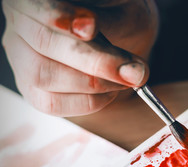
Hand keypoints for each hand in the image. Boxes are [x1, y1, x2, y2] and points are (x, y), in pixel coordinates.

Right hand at [2, 0, 158, 115]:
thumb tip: (129, 70)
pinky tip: (110, 92)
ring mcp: (22, 60)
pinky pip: (51, 103)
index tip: (93, 27)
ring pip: (42, 77)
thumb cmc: (116, 13)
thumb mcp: (119, 8)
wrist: (118, 29)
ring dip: (92, 84)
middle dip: (94, 62)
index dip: (60, 17)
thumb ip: (115, 29)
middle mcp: (20, 28)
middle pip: (43, 46)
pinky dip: (87, 102)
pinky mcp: (33, 89)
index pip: (36, 8)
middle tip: (134, 73)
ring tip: (126, 80)